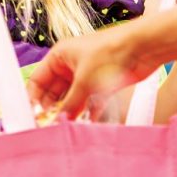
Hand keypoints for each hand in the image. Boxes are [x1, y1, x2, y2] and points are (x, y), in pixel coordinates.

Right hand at [27, 23, 156, 118]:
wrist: (142, 47)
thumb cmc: (111, 52)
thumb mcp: (84, 81)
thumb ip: (70, 103)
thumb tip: (58, 121)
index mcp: (60, 56)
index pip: (38, 80)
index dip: (34, 99)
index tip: (33, 117)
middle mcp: (70, 65)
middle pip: (54, 92)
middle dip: (52, 109)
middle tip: (50, 127)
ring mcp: (86, 75)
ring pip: (72, 99)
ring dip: (70, 112)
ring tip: (66, 129)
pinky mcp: (101, 84)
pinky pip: (89, 102)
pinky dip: (87, 112)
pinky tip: (85, 124)